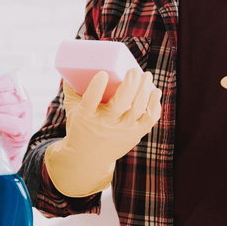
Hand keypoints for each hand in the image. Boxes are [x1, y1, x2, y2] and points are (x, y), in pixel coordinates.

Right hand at [45, 68, 162, 196]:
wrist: (88, 159)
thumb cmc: (81, 128)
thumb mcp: (72, 110)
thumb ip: (72, 89)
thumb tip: (72, 66)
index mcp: (86, 116)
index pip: (91, 100)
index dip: (96, 87)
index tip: (103, 74)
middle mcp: (105, 124)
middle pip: (121, 103)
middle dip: (130, 84)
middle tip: (134, 70)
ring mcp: (122, 130)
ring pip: (137, 108)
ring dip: (144, 90)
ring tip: (146, 76)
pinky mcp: (134, 135)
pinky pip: (149, 119)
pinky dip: (154, 105)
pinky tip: (155, 92)